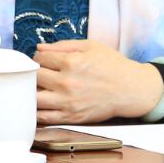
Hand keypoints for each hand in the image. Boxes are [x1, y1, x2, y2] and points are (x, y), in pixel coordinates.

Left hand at [34, 40, 163, 124]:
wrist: (131, 90)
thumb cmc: (112, 66)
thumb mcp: (90, 46)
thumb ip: (62, 45)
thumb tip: (39, 48)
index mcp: (71, 62)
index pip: (39, 58)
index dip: (39, 57)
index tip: (44, 60)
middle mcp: (67, 82)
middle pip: (34, 76)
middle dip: (34, 73)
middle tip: (41, 73)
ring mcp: (68, 102)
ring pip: (34, 97)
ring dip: (32, 91)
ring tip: (39, 87)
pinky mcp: (71, 117)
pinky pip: (44, 117)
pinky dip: (36, 111)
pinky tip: (40, 103)